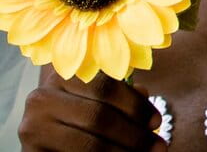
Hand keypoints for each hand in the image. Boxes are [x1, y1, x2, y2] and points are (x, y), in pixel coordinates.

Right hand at [19, 70, 164, 151]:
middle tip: (159, 147)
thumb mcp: (98, 101)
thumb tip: (144, 94)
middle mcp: (41, 99)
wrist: (49, 142)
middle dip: (135, 135)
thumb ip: (121, 96)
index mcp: (63, 76)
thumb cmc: (81, 117)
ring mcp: (32, 129)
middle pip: (99, 117)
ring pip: (90, 144)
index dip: (136, 106)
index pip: (106, 87)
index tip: (156, 121)